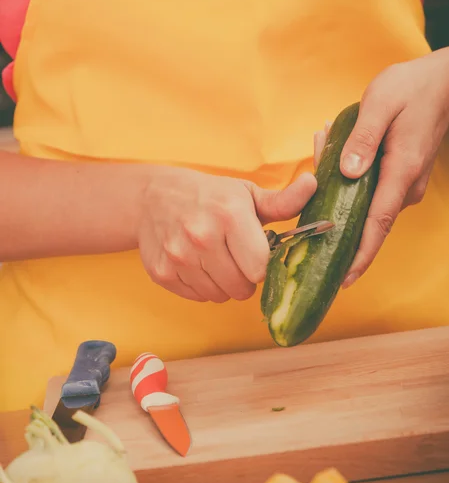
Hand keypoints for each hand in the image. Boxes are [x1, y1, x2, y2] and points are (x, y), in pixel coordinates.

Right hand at [137, 166, 316, 301]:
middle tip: (236, 257)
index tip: (256, 254)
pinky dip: (201, 286)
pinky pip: (196, 297)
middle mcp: (201, 236)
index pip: (260, 268)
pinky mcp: (162, 273)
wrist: (152, 197)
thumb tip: (313, 185)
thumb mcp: (245, 193)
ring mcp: (178, 257)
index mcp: (229, 215)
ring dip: (223, 283)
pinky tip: (197, 264)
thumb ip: (283, 200)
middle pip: (240, 288)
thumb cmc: (208, 195)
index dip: (263, 265)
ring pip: (219, 296)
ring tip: (216, 259)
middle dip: (244, 278)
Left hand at [330, 48, 448, 287]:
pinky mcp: (398, 176)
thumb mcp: (381, 104)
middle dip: (333, 215)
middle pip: (364, 217)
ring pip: (363, 200)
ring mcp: (403, 183)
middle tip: (310, 191)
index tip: (343, 279)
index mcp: (400, 172)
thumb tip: (346, 172)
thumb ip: (362, 139)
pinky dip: (347, 174)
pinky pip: (368, 187)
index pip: (377, 225)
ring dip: (336, 185)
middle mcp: (404, 186)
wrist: (443, 82)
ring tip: (322, 142)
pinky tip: (333, 145)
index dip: (359, 255)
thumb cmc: (413, 88)